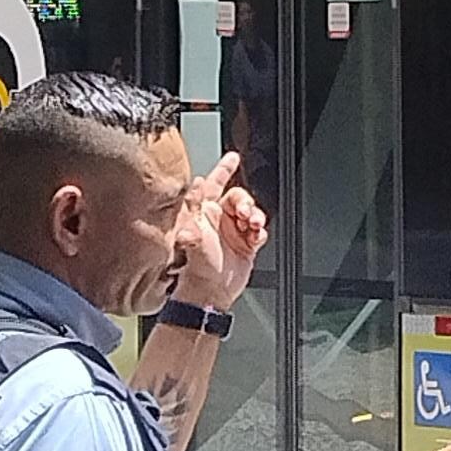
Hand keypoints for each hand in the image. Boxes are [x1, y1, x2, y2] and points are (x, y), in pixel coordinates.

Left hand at [173, 161, 268, 311]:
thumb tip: (194, 193)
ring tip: (253, 226)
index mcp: (204, 214)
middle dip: (245, 201)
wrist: (211, 293)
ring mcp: (234, 231)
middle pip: (238, 197)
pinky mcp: (247, 243)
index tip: (233, 158)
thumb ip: (193, 218)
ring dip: (255, 216)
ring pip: (252, 211)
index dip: (223, 170)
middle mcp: (219, 220)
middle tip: (246, 212)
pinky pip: (260, 229)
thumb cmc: (196, 269)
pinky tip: (256, 237)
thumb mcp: (191, 240)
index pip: (213, 185)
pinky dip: (260, 231)